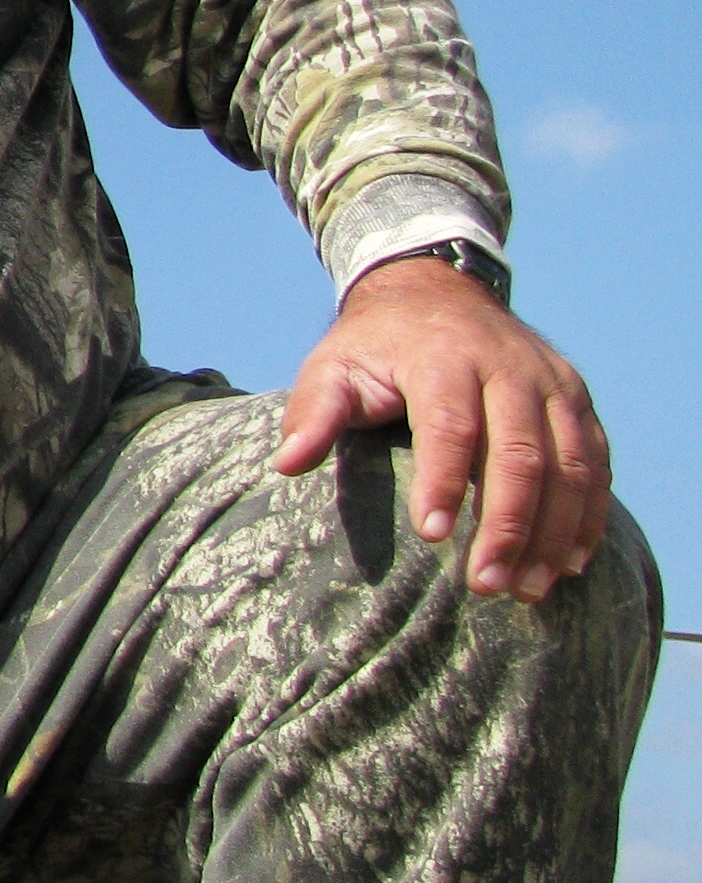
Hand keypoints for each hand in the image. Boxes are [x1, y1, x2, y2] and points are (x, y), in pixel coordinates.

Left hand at [273, 256, 610, 600]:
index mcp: (443, 358)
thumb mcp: (333, 367)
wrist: (434, 293)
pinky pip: (596, 462)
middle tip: (487, 585)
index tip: (431, 535)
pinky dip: (589, 514)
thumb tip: (286, 464)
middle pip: (519, 453)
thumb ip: (313, 413)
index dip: (443, 482)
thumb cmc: (376, 347)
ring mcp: (552, 383)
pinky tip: (571, 562)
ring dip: (553, 532)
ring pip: (569, 464)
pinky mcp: (578, 400)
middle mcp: (508, 368)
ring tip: (528, 589)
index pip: (449, 426)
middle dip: (507, 525)